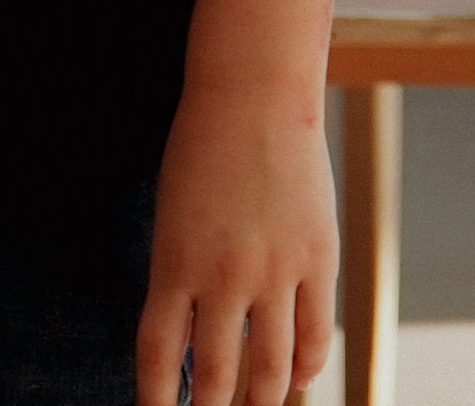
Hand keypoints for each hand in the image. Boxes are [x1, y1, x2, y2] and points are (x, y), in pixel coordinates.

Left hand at [138, 84, 335, 405]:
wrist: (252, 99)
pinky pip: (314, 335)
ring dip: (261, 401)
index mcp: (172, 261)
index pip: (158, 352)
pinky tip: (295, 382)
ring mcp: (274, 272)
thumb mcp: (173, 217)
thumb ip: (182, 279)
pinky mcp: (318, 263)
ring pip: (271, 367)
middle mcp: (222, 276)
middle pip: (216, 373)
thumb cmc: (199, 152)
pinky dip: (305, 368)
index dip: (156, 398)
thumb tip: (194, 341)